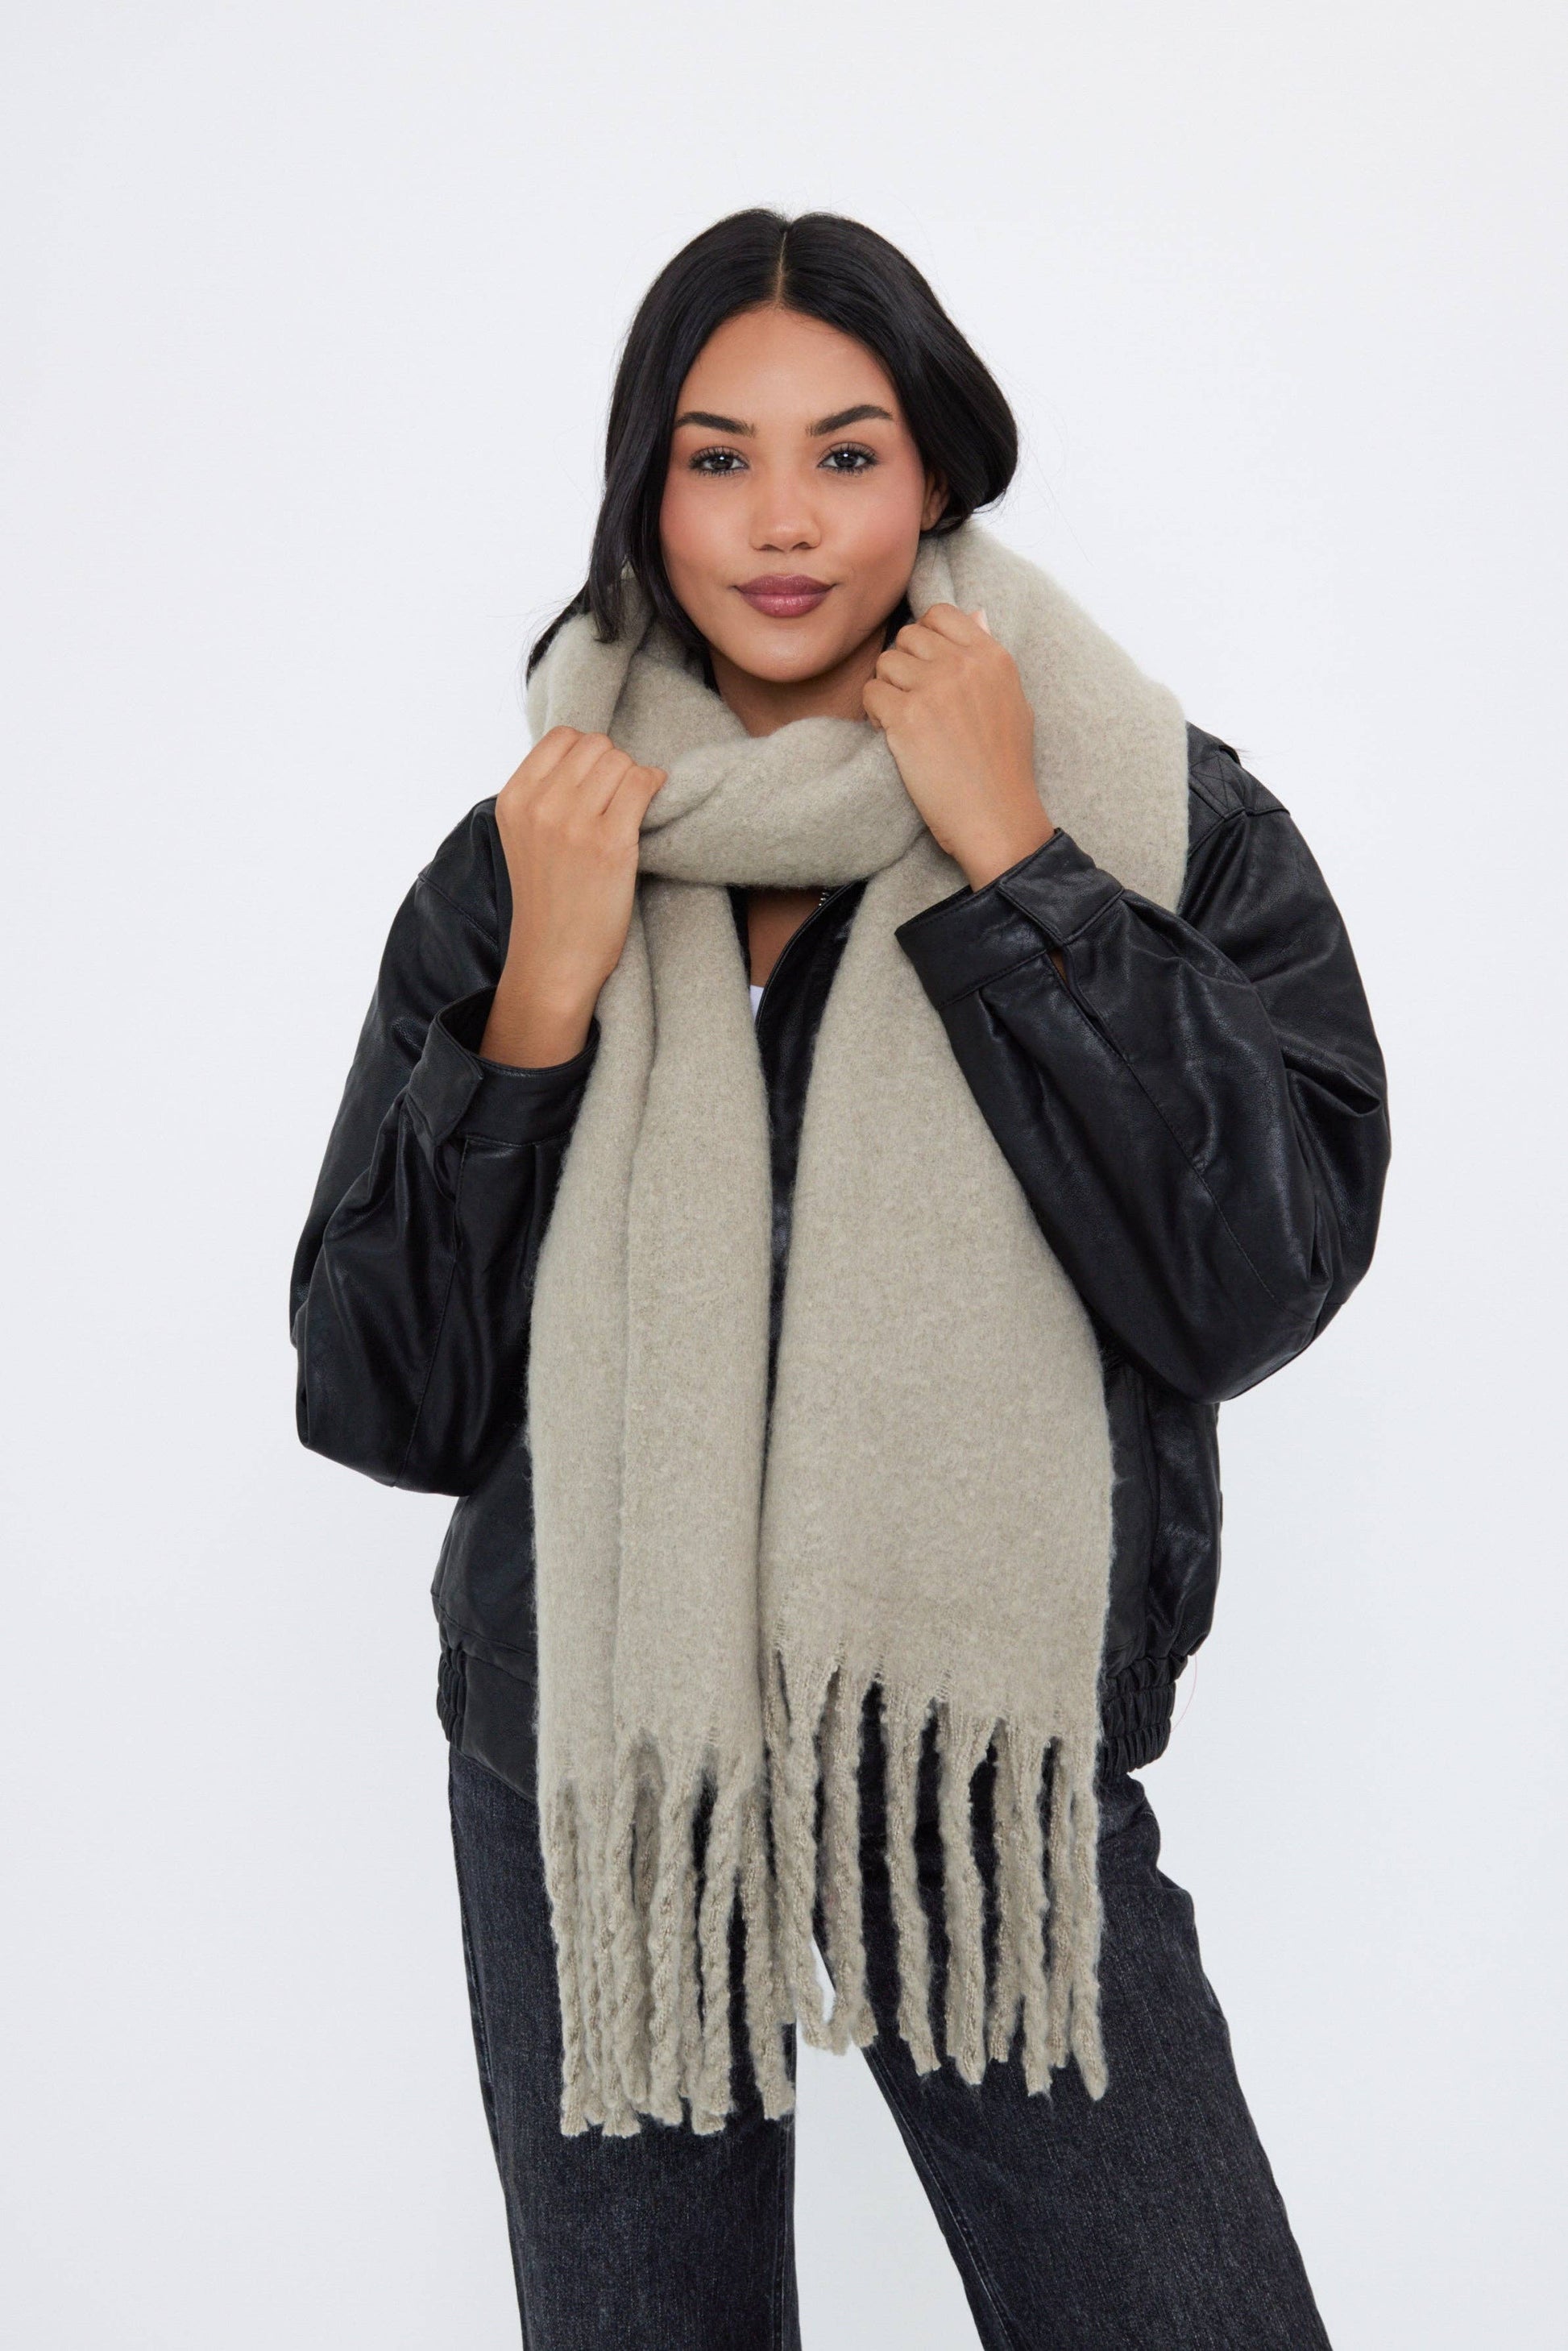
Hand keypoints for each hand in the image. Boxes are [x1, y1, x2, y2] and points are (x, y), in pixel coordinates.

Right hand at [480, 727, 666, 1065]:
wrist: (553, 959)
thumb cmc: (547, 901)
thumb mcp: (525, 837)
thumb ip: (543, 794)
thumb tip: (588, 755)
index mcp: (513, 799)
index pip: (562, 737)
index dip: (587, 754)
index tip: (597, 782)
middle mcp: (540, 805)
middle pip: (595, 746)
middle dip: (613, 766)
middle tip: (617, 801)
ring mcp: (574, 822)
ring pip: (621, 761)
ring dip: (633, 779)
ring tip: (629, 811)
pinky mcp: (611, 843)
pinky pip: (643, 784)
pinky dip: (654, 787)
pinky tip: (653, 804)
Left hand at [861, 604, 1054, 889]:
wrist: (998, 817)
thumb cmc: (1005, 769)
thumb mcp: (1013, 702)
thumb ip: (987, 660)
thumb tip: (976, 614)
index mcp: (992, 656)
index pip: (940, 614)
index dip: (924, 640)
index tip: (925, 670)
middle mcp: (963, 665)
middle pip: (907, 637)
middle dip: (903, 667)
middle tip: (911, 702)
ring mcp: (934, 689)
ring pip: (885, 663)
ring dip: (887, 691)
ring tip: (902, 722)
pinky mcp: (907, 717)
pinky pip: (870, 693)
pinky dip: (873, 714)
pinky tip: (891, 735)